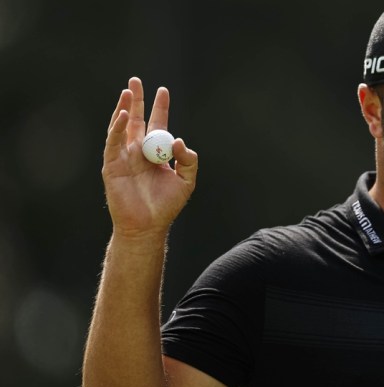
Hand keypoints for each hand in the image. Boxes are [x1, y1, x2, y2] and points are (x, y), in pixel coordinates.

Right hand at [102, 77, 197, 238]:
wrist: (148, 225)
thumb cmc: (166, 205)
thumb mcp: (186, 181)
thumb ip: (188, 160)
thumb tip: (179, 141)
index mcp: (156, 153)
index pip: (157, 124)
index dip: (160, 108)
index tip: (163, 90)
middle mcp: (138, 151)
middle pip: (137, 120)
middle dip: (137, 100)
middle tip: (137, 81)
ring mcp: (124, 157)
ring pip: (122, 127)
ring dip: (125, 109)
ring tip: (128, 91)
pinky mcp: (112, 165)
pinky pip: (113, 142)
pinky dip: (118, 128)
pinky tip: (125, 115)